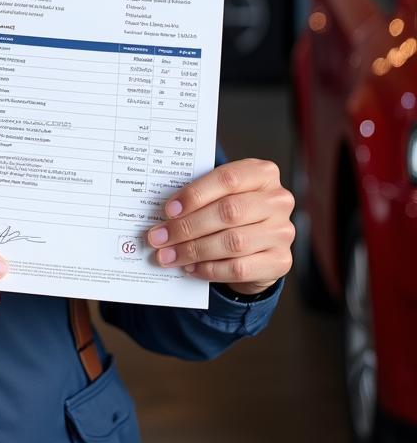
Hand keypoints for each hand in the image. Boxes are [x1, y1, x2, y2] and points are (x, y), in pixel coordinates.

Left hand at [146, 158, 294, 295]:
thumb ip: (199, 196)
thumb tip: (163, 214)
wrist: (258, 244)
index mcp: (262, 174)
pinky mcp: (281, 261)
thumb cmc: (232, 210)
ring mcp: (283, 232)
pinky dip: (209, 269)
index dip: (195, 194)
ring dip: (193, 250)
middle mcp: (278, 200)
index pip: (227, 179)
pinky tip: (190, 267)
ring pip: (232, 242)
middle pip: (228, 211)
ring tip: (168, 255)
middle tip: (159, 237)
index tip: (168, 210)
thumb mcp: (219, 194)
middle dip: (188, 226)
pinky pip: (239, 268)